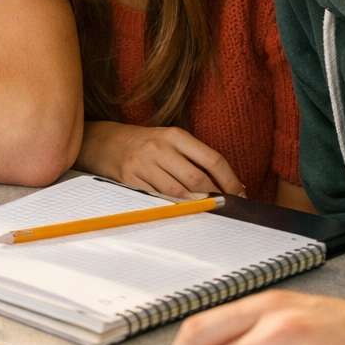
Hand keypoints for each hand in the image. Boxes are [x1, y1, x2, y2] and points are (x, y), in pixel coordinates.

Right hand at [78, 121, 244, 197]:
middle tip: (224, 206)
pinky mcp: (129, 180)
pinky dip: (174, 207)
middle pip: (197, 179)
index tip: (240, 194)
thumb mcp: (170, 140)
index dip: (230, 180)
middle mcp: (159, 147)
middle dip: (215, 197)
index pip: (212, 159)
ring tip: (205, 209)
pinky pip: (158, 199)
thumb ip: (197, 158)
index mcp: (174, 135)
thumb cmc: (145, 143)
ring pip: (178, 193)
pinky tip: (182, 209)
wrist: (104, 142)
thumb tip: (231, 186)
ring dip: (196, 205)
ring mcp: (142, 164)